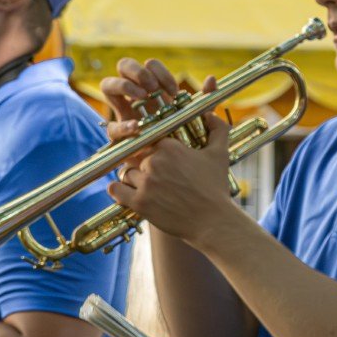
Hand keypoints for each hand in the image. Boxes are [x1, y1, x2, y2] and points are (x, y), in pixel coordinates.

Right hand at [100, 58, 217, 141]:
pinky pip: (111, 125)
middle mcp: (134, 96)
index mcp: (153, 88)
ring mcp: (122, 113)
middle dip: (137, 71)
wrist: (171, 172)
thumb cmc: (183, 139)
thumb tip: (212, 79)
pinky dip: (122, 125)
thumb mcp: (196, 118)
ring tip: (142, 96)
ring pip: (108, 84)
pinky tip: (136, 127)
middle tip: (152, 87)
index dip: (160, 71)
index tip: (174, 91)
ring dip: (124, 85)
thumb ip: (205, 99)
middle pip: (124, 65)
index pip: (149, 65)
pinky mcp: (117, 136)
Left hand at [106, 110, 237, 242]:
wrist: (213, 222)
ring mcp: (145, 182)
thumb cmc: (216, 188)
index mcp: (169, 146)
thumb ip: (218, 128)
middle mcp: (154, 161)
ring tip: (147, 188)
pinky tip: (128, 194)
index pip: (147, 140)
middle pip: (134, 156)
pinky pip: (115, 190)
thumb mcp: (220, 154)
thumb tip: (210, 114)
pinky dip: (119, 191)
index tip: (155, 159)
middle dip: (142, 165)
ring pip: (126, 172)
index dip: (150, 149)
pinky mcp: (139, 202)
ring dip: (133, 179)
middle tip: (154, 176)